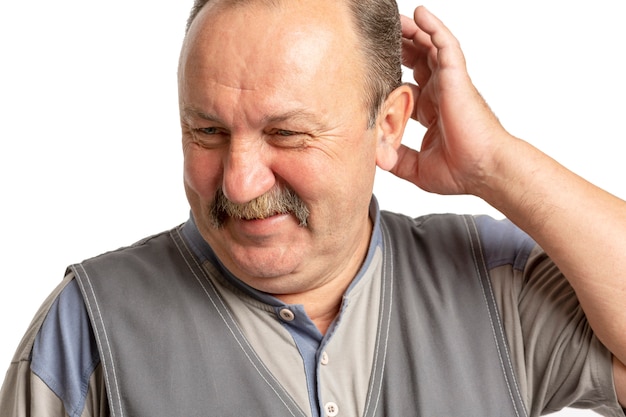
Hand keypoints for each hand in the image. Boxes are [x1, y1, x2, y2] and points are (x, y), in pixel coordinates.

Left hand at [392, 6, 510, 196]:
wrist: (484, 171)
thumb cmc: (461, 171)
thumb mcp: (416, 167)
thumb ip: (395, 159)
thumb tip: (375, 158)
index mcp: (431, 112)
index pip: (408, 86)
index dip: (391, 78)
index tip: (373, 73)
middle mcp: (440, 94)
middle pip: (417, 61)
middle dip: (401, 47)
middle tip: (382, 36)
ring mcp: (449, 83)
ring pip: (429, 47)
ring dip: (413, 31)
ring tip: (396, 18)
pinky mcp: (456, 77)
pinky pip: (445, 44)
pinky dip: (433, 28)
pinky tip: (420, 14)